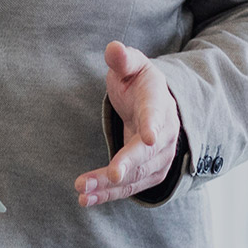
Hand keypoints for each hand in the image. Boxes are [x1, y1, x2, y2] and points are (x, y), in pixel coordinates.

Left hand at [75, 42, 180, 206]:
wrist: (156, 105)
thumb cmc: (140, 83)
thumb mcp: (132, 66)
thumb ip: (123, 59)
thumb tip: (114, 48)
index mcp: (159, 104)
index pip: (158, 115)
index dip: (154, 126)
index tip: (150, 138)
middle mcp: (165, 135)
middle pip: (147, 153)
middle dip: (129, 164)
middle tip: (111, 174)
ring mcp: (159, 157)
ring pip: (136, 175)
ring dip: (110, 185)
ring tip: (82, 191)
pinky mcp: (148, 173)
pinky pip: (129, 187)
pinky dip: (108, 194)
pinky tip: (86, 199)